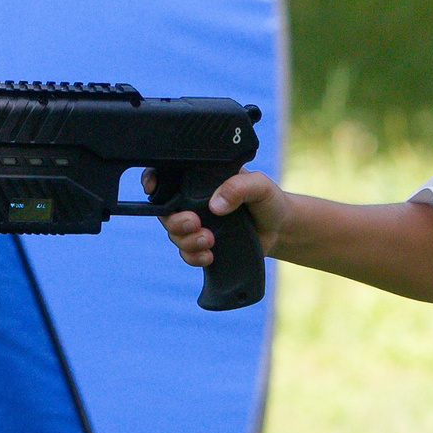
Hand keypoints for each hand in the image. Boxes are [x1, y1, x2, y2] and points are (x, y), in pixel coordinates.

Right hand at [148, 169, 283, 266]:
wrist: (280, 229)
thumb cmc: (268, 200)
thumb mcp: (259, 186)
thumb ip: (239, 187)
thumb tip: (215, 204)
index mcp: (200, 180)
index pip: (167, 175)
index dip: (152, 180)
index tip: (154, 190)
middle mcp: (193, 202)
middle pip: (165, 211)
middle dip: (174, 221)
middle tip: (194, 223)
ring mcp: (197, 225)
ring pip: (174, 234)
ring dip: (186, 240)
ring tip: (208, 240)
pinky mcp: (203, 246)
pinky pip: (186, 254)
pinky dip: (193, 257)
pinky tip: (209, 256)